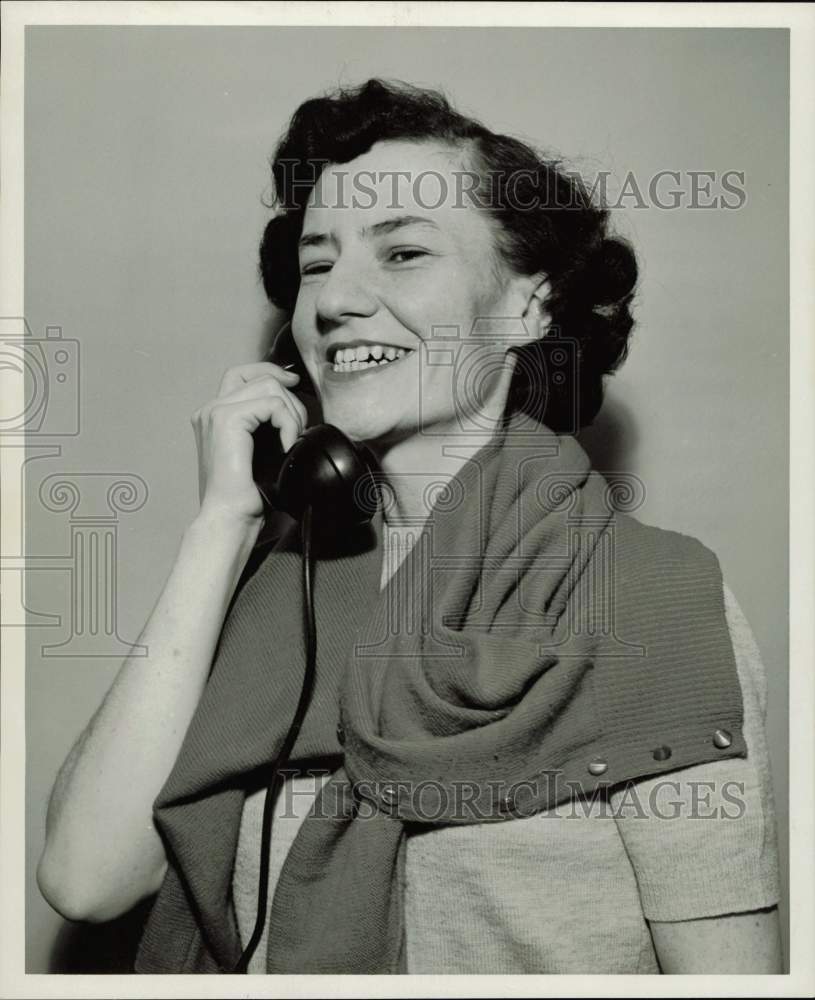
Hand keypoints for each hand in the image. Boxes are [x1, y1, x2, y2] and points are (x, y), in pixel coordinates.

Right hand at [191, 362, 307, 523]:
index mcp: (215, 416)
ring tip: (290, 440)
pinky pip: (272, 404)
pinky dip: (288, 423)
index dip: (272, 372)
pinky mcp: (226, 419)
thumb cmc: (245, 495)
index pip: (244, 374)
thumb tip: (295, 408)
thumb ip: (267, 425)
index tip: (293, 384)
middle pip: (260, 376)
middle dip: (289, 398)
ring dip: (291, 412)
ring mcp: (215, 412)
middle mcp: (210, 410)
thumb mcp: (261, 451)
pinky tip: (286, 446)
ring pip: (268, 386)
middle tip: (297, 429)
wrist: (229, 517)